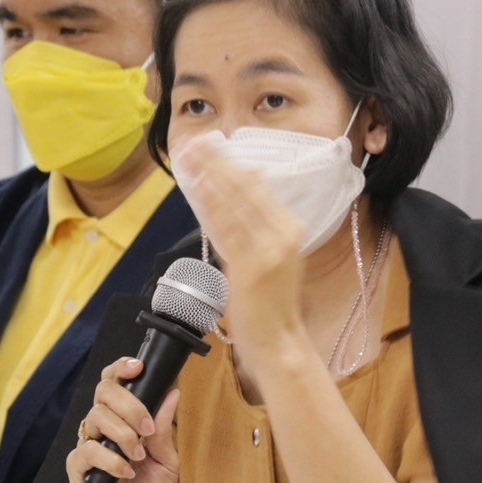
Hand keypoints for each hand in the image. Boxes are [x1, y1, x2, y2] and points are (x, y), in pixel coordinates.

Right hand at [67, 356, 181, 482]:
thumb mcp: (166, 461)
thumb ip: (165, 429)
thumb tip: (172, 393)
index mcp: (123, 420)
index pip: (115, 383)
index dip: (122, 368)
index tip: (139, 367)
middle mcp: (102, 427)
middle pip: (104, 390)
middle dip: (130, 403)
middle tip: (147, 428)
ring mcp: (87, 444)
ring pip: (97, 416)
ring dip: (124, 434)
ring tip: (139, 456)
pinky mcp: (77, 466)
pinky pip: (88, 450)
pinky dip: (112, 460)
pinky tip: (126, 472)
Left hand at [171, 137, 308, 360]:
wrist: (279, 339)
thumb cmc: (273, 300)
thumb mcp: (276, 254)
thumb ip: (261, 221)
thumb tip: (251, 181)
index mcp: (291, 229)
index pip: (256, 187)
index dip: (230, 164)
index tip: (210, 146)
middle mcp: (283, 235)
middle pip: (244, 190)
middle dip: (216, 164)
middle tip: (194, 143)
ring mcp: (267, 251)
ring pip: (233, 206)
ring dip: (209, 179)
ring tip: (190, 159)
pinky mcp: (249, 268)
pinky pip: (226, 231)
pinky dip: (212, 208)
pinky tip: (200, 190)